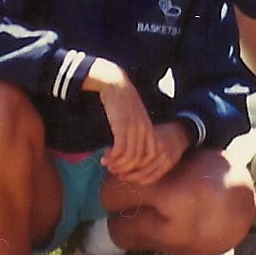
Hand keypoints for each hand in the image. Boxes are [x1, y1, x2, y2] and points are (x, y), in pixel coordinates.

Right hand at [82, 58, 156, 174]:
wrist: (115, 84)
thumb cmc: (121, 102)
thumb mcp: (133, 117)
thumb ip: (134, 132)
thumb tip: (128, 151)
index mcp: (149, 128)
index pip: (150, 156)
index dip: (139, 166)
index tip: (126, 167)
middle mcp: (144, 130)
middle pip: (139, 160)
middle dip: (126, 168)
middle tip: (113, 170)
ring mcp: (133, 128)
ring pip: (129, 157)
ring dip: (117, 164)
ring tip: (106, 164)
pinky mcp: (121, 126)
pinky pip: (119, 150)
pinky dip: (112, 157)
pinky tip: (104, 157)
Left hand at [107, 122, 188, 185]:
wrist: (179, 133)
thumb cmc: (156, 132)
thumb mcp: (143, 131)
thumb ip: (127, 140)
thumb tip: (106, 152)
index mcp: (149, 136)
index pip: (130, 152)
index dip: (118, 159)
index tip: (109, 161)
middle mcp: (157, 146)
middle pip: (136, 163)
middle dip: (123, 169)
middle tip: (113, 170)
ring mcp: (165, 156)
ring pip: (144, 172)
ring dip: (131, 176)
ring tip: (122, 176)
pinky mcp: (170, 164)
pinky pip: (155, 176)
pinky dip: (144, 180)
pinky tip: (136, 180)